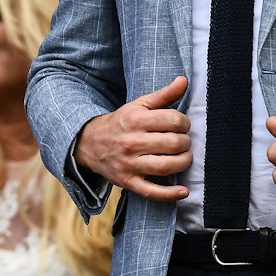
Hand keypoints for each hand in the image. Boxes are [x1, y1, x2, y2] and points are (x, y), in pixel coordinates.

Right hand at [73, 76, 190, 200]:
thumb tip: (184, 80)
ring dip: (183, 162)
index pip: (174, 120)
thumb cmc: (121, 123)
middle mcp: (131, 142)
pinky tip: (183, 191)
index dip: (185, 123)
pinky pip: (152, 191)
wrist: (89, 143)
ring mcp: (129, 164)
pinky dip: (170, 194)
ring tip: (184, 157)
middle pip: (173, 143)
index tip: (182, 125)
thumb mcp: (139, 105)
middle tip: (183, 141)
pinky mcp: (128, 181)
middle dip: (185, 142)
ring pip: (167, 166)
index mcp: (135, 120)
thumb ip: (163, 95)